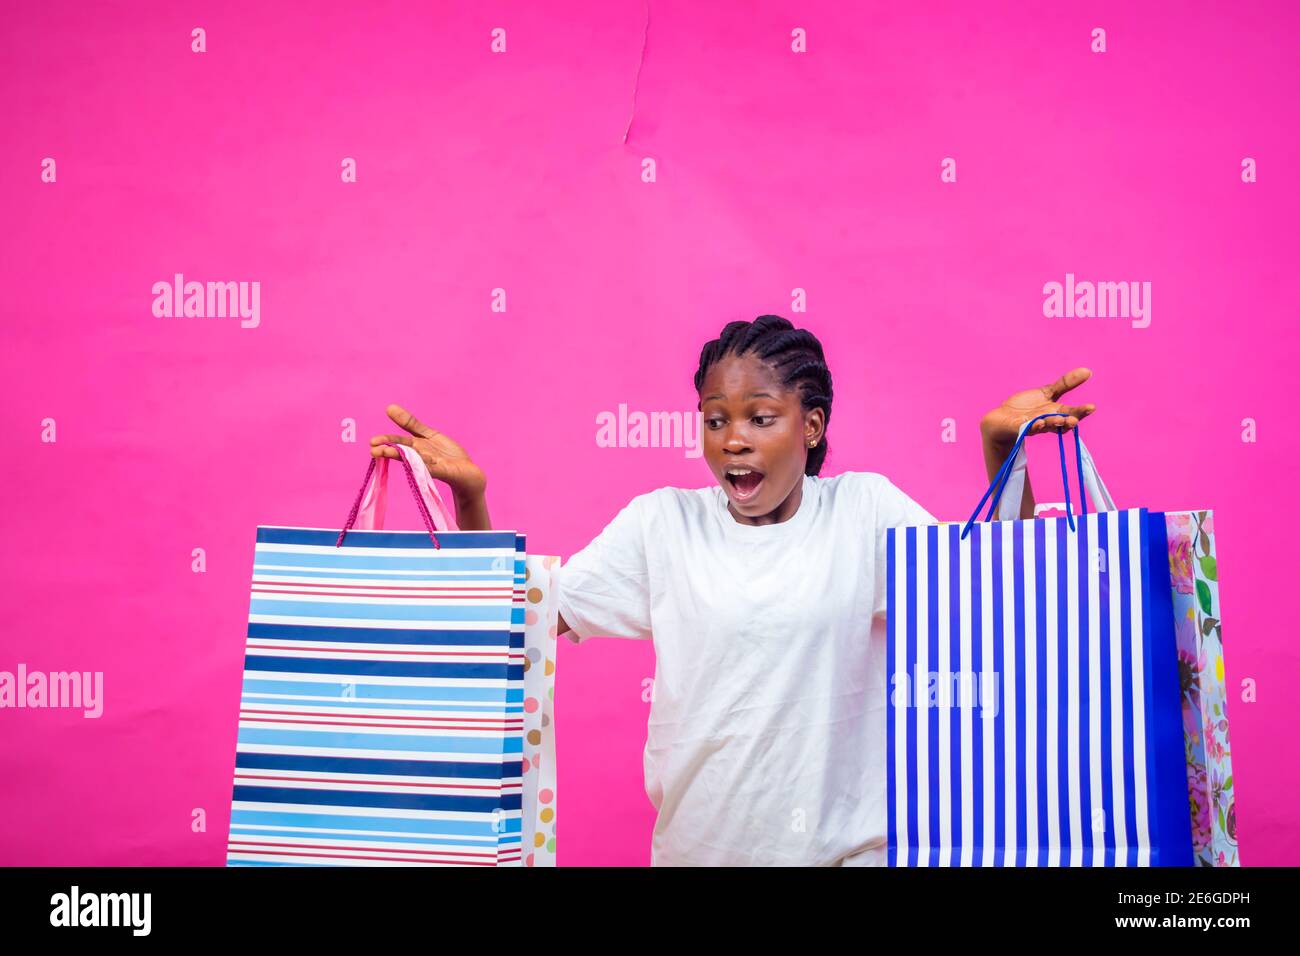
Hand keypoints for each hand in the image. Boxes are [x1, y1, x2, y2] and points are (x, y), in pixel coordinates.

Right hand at [370, 404, 486, 501]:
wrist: (467, 472)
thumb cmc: (446, 454)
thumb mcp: (428, 435)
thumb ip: (410, 423)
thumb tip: (389, 407)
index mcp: (416, 447)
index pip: (399, 443)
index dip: (386, 441)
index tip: (372, 442)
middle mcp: (420, 457)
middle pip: (403, 452)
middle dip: (388, 451)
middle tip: (373, 451)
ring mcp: (431, 465)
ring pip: (414, 460)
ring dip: (401, 457)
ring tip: (386, 453)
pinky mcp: (443, 472)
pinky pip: (433, 467)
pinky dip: (428, 462)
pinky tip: (422, 457)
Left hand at [980, 368, 1096, 446]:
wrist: (1003, 418)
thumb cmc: (1027, 407)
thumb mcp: (1047, 392)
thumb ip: (1066, 383)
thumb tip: (1088, 371)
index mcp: (1056, 413)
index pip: (1072, 413)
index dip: (1081, 411)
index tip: (1091, 407)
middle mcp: (1048, 421)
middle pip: (1062, 422)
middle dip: (1070, 420)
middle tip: (1076, 419)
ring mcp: (1034, 425)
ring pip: (1047, 426)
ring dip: (1054, 423)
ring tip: (1061, 420)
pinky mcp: (1020, 428)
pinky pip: (1028, 428)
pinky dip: (1034, 426)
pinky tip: (1039, 423)